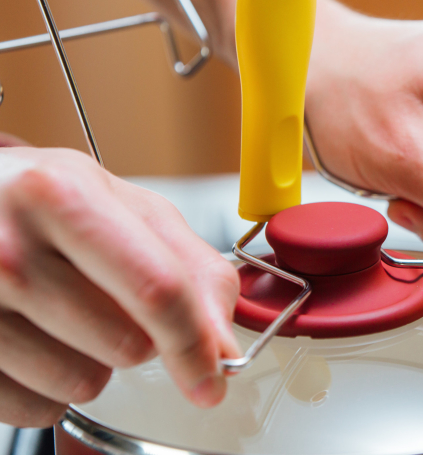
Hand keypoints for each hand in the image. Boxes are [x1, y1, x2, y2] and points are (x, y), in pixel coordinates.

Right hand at [0, 147, 239, 426]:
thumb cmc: (44, 201)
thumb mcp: (121, 203)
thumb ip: (187, 262)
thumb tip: (220, 341)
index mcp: (62, 196)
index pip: (156, 288)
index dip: (194, 341)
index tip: (212, 375)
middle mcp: (9, 250)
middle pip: (126, 345)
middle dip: (137, 331)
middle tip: (102, 288)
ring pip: (82, 382)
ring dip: (91, 357)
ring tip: (60, 304)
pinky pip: (38, 408)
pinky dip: (49, 381)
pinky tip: (33, 333)